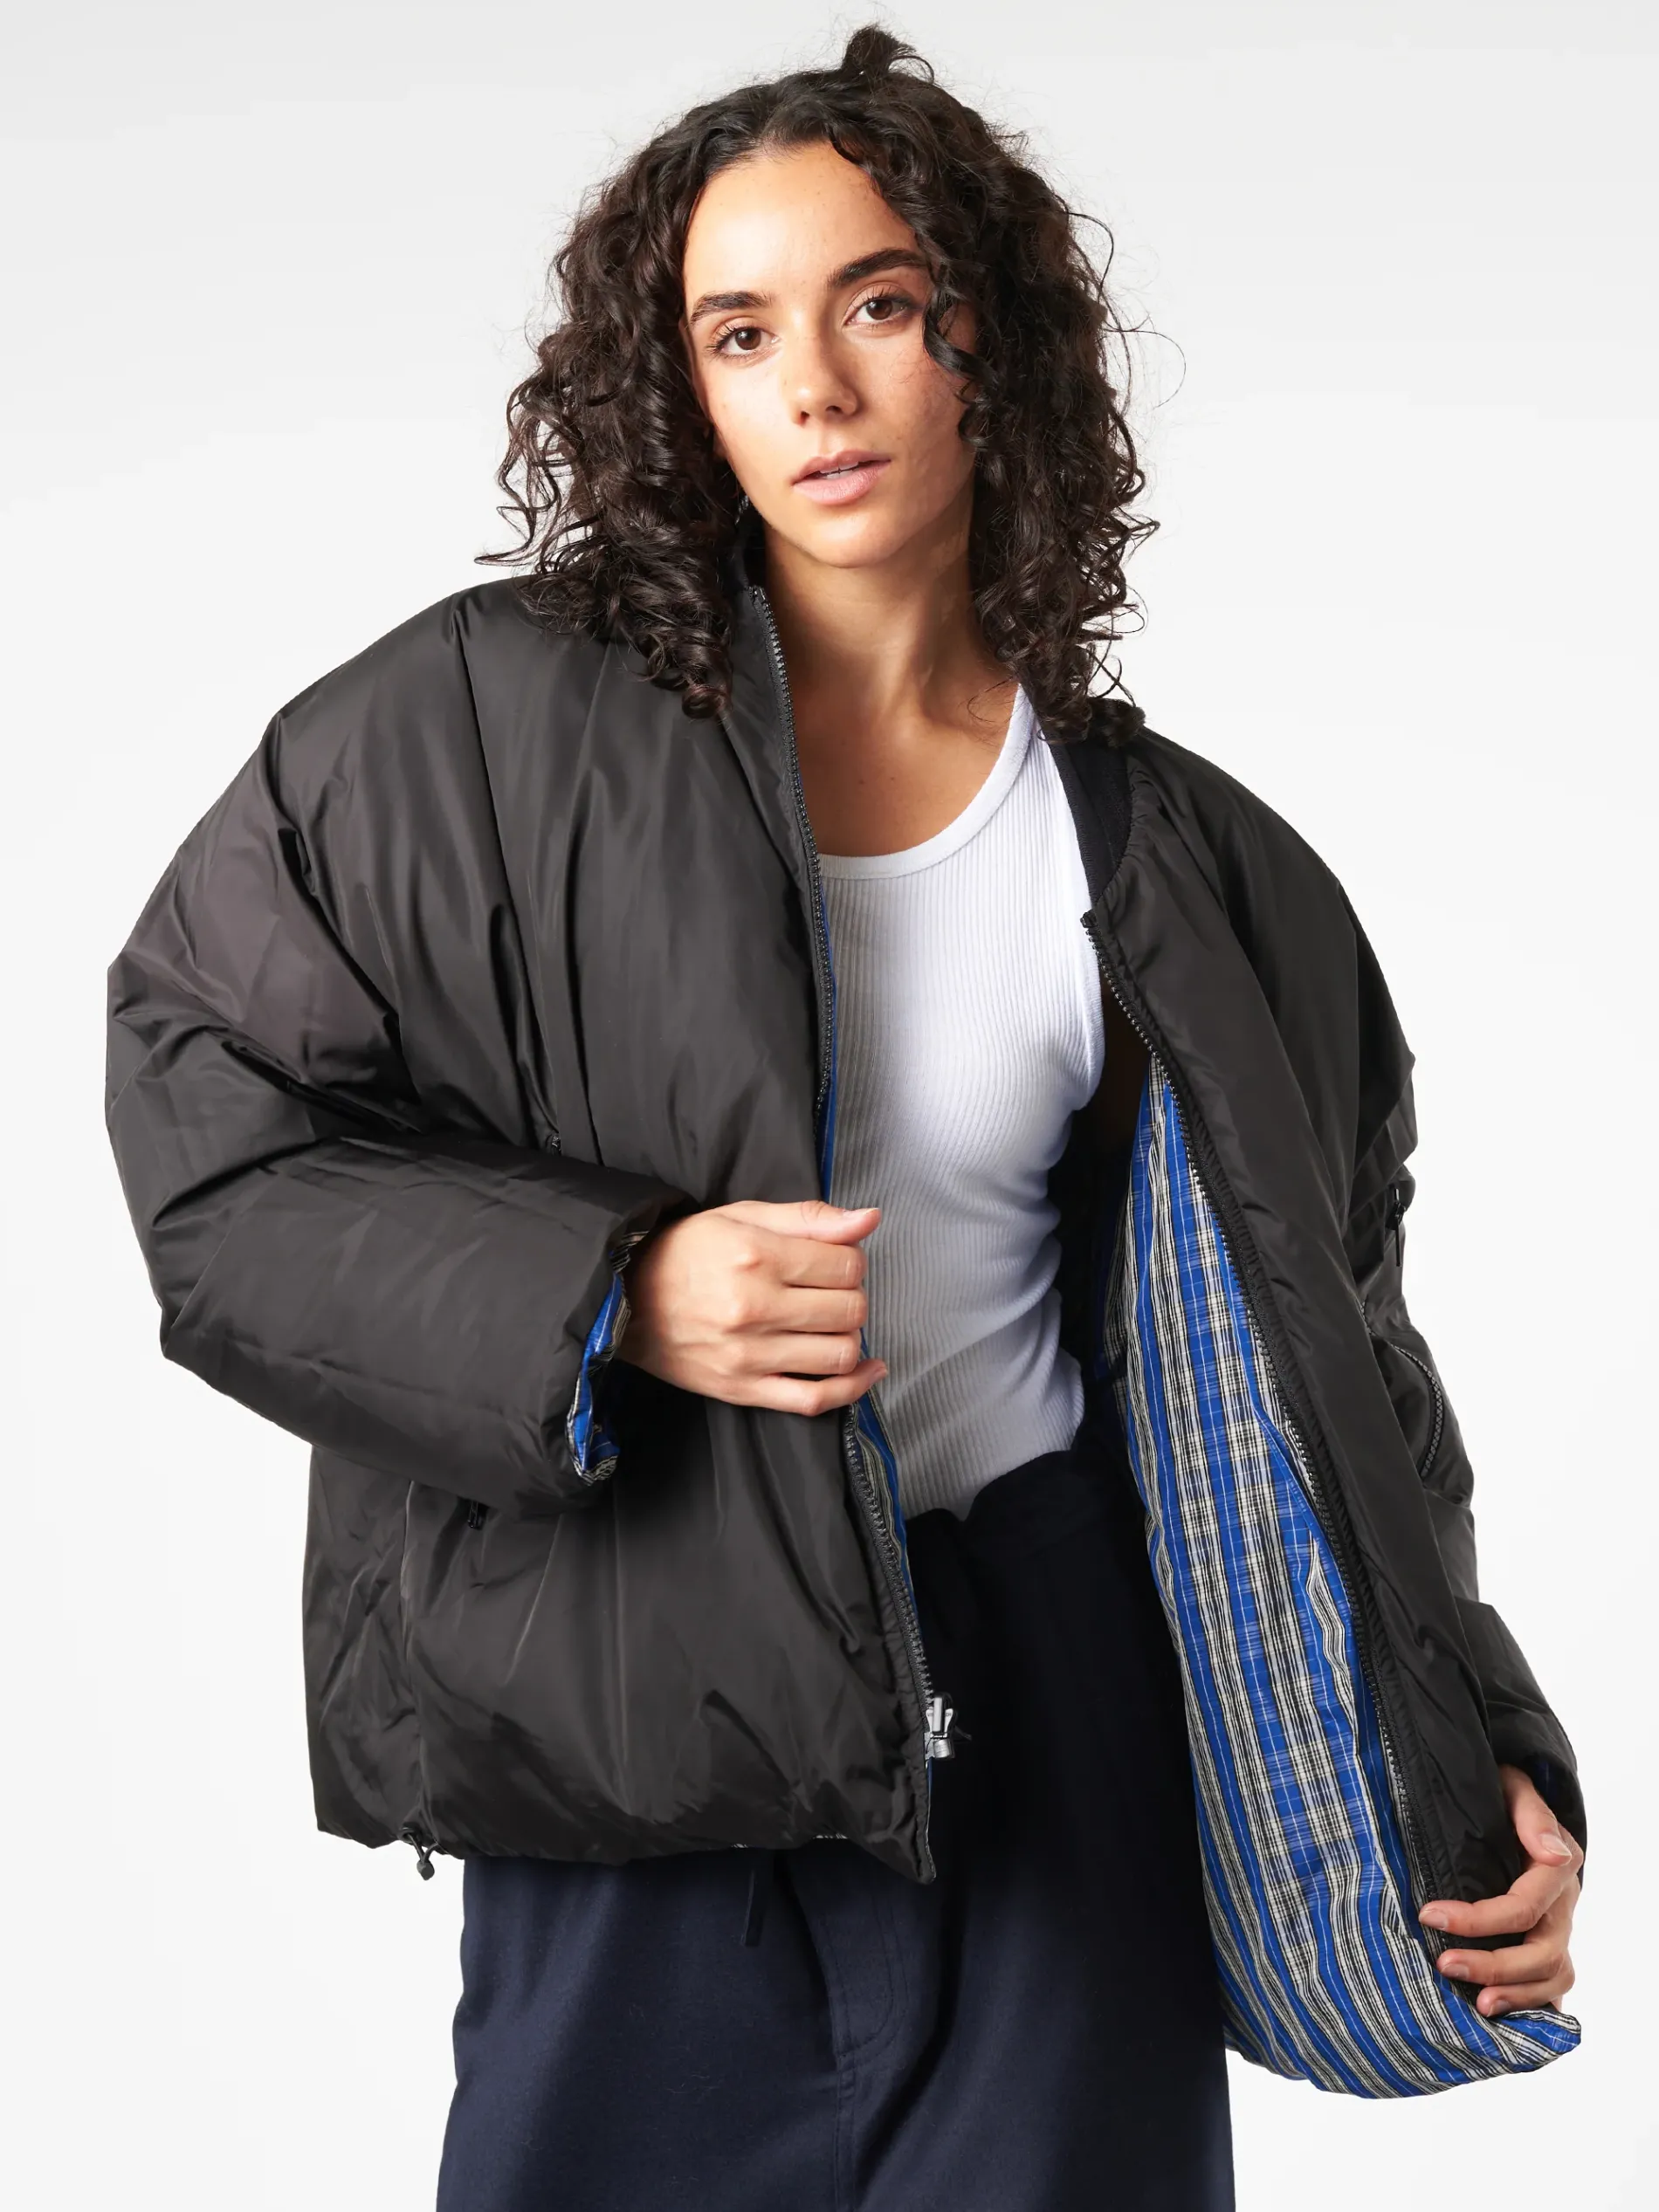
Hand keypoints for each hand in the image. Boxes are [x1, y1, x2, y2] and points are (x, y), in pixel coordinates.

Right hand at [617, 1198, 885, 1414]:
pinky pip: (814, 1400)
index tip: (835, 1261)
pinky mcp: (742, 1389)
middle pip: (849, 1310)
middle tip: (832, 1291)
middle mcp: (755, 1308)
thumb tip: (869, 1220)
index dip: (852, 1261)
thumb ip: (810, 1219)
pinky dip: (852, 1388)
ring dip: (851, 1336)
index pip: (846, 1266)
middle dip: (853, 1296)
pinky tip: (868, 1370)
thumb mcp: (744, 1217)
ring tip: (833, 1323)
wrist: (626, 1297)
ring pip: (840, 1354)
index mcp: (757, 1257)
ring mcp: (749, 1355)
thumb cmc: (687, 1251)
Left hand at [1417, 1763, 1582, 2016]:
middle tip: (1444, 1964)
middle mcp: (1562, 1903)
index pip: (1523, 1907)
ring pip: (1553, 1974)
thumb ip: (1530, 1813)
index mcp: (1556, 1867)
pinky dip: (1534, 2002)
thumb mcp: (1513, 1785)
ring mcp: (1558, 1927)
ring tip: (1478, 2003)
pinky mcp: (1548, 1942)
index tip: (1429, 1915)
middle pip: (1542, 1951)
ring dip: (1516, 1993)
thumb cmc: (1502, 1791)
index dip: (1477, 1919)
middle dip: (1493, 1965)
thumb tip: (1551, 1851)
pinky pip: (1552, 1984)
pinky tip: (1505, 2014)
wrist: (1509, 1802)